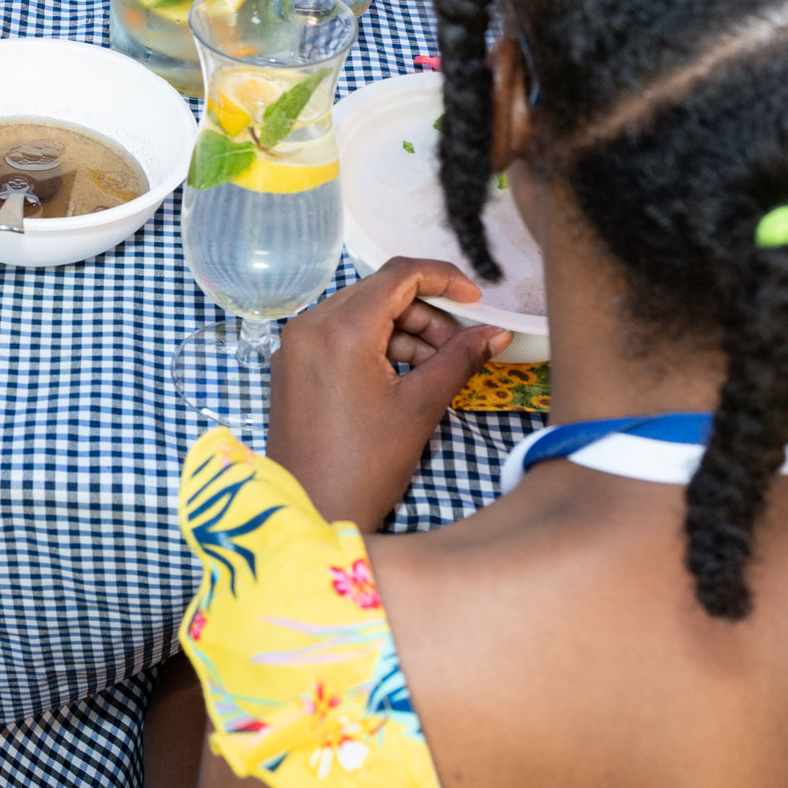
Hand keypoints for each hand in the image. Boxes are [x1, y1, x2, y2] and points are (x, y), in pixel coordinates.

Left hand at [269, 256, 510, 529]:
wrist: (313, 512)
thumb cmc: (366, 466)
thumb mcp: (421, 407)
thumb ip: (459, 359)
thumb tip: (494, 332)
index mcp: (339, 329)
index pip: (398, 274)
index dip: (444, 278)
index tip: (476, 299)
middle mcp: (309, 326)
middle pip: (380, 293)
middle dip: (427, 314)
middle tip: (459, 349)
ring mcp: (296, 346)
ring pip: (361, 314)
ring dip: (405, 332)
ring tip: (436, 371)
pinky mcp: (293, 366)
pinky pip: (340, 336)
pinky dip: (377, 346)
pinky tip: (404, 378)